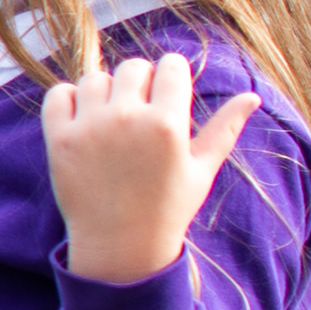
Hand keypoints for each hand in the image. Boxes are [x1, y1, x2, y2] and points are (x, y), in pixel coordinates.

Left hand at [42, 49, 259, 285]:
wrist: (121, 243)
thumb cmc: (168, 207)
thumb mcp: (203, 169)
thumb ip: (225, 128)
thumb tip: (252, 96)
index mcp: (168, 124)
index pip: (170, 66)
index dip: (171, 73)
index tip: (168, 87)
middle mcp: (128, 119)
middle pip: (133, 68)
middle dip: (141, 80)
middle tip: (142, 106)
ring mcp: (90, 127)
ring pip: (95, 78)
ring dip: (106, 90)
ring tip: (114, 116)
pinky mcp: (60, 138)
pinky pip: (59, 94)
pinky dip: (69, 98)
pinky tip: (84, 117)